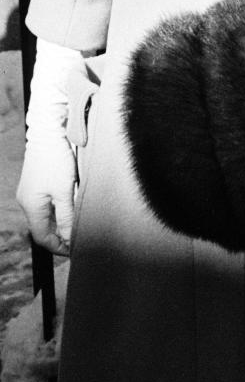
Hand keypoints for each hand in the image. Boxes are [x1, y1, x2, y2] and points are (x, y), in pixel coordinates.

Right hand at [17, 135, 77, 253]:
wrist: (49, 132)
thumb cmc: (57, 160)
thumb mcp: (65, 191)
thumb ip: (66, 216)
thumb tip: (69, 238)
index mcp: (32, 207)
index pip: (42, 237)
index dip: (58, 246)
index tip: (75, 249)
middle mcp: (27, 202)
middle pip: (43, 227)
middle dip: (60, 235)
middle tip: (80, 237)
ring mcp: (30, 192)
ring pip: (45, 215)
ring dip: (59, 222)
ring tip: (78, 223)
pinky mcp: (36, 183)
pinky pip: (46, 203)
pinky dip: (57, 209)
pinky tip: (71, 206)